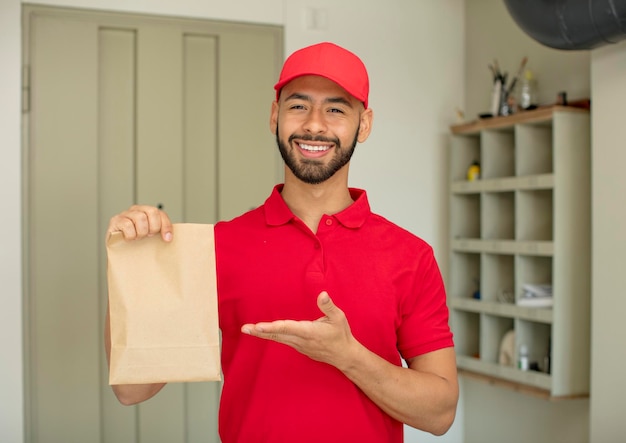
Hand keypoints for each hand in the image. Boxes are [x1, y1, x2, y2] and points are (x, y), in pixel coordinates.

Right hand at [107, 205, 172, 241]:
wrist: (117, 250)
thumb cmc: (135, 243)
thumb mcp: (149, 237)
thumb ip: (159, 232)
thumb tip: (169, 238)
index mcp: (147, 212)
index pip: (161, 213)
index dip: (166, 226)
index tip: (167, 239)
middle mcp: (136, 210)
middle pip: (152, 211)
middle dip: (153, 228)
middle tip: (148, 236)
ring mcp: (125, 214)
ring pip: (140, 218)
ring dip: (141, 232)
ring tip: (137, 238)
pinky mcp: (115, 220)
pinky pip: (127, 225)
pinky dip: (130, 235)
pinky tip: (129, 239)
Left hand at [241, 291, 356, 368]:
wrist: (344, 356)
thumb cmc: (341, 335)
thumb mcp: (338, 318)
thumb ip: (328, 306)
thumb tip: (322, 294)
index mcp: (309, 331)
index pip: (288, 328)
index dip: (273, 327)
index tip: (259, 326)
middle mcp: (301, 340)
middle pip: (277, 335)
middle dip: (260, 332)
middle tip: (245, 328)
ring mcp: (299, 346)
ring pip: (278, 339)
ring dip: (262, 334)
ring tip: (248, 329)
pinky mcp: (299, 347)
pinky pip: (282, 340)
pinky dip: (271, 336)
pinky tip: (262, 332)